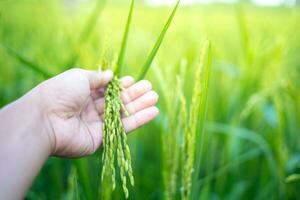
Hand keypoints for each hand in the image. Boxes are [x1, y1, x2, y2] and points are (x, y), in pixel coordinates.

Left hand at [37, 68, 158, 156]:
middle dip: (134, 95)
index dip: (120, 85)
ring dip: (139, 106)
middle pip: (116, 101)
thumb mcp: (79, 77)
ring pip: (122, 114)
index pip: (106, 89)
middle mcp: (90, 108)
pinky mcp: (101, 138)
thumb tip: (111, 74)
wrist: (45, 120)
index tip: (133, 80)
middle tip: (150, 89)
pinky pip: (123, 128)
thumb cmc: (59, 93)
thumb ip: (97, 77)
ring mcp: (96, 124)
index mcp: (83, 93)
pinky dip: (138, 120)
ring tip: (155, 98)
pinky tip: (152, 112)